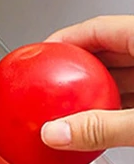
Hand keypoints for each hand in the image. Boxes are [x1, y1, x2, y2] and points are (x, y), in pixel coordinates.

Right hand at [40, 15, 133, 149]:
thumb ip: (101, 128)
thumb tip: (56, 134)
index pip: (98, 29)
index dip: (65, 40)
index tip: (39, 57)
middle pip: (107, 51)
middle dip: (74, 70)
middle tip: (48, 87)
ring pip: (122, 73)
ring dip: (93, 92)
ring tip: (69, 110)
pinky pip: (133, 94)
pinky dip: (113, 107)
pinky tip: (99, 123)